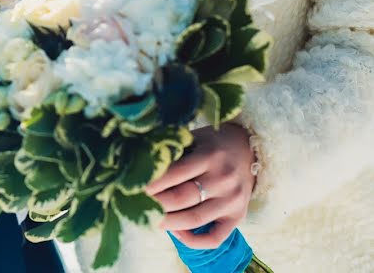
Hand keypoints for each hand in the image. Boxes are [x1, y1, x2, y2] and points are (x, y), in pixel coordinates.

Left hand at [145, 123, 254, 248]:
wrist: (248, 149)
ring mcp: (232, 200)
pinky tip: (175, 232)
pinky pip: (215, 238)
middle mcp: (223, 179)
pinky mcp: (238, 216)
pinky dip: (193, 240)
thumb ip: (172, 151)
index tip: (132, 187)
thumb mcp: (193, 138)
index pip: (175, 173)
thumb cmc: (211, 143)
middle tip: (136, 204)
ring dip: (167, 222)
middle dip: (155, 203)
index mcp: (209, 156)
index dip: (151, 183)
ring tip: (150, 218)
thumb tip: (138, 165)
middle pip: (182, 198)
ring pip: (194, 219)